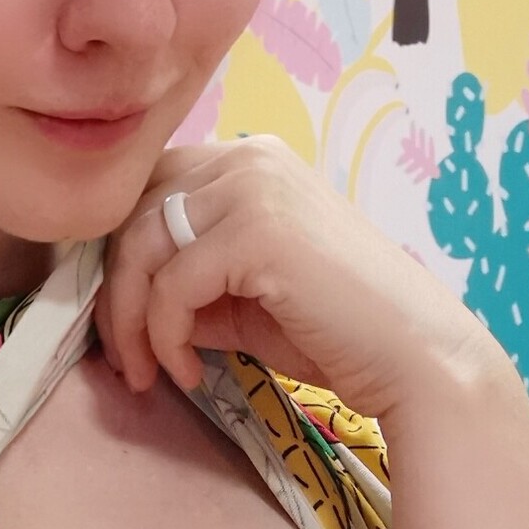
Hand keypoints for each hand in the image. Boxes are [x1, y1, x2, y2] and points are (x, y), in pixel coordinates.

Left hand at [93, 136, 499, 420]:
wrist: (413, 358)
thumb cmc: (334, 331)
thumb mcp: (240, 297)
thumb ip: (185, 281)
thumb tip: (118, 300)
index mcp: (249, 161)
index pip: (147, 189)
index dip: (119, 254)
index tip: (120, 321)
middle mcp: (248, 157)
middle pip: (132, 212)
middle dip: (115, 291)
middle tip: (123, 358)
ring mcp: (253, 187)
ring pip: (140, 246)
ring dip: (130, 319)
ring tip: (146, 372)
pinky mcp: (256, 231)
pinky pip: (171, 285)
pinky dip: (164, 336)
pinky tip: (185, 372)